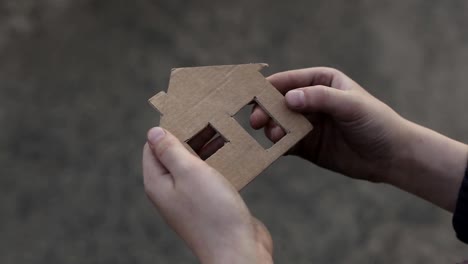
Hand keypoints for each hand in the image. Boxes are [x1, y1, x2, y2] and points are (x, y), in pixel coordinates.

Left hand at [143, 127, 272, 263]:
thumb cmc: (213, 213)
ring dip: (207, 147)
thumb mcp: (189, 173)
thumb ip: (170, 151)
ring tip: (223, 131)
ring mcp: (190, 198)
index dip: (168, 128)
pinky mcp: (208, 203)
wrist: (238, 251)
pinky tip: (232, 153)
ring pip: (194, 164)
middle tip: (210, 117)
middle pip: (175, 153)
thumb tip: (154, 132)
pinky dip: (218, 163)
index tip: (187, 111)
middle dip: (191, 135)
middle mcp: (170, 190)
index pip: (153, 146)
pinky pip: (209, 176)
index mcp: (158, 182)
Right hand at [251, 67, 409, 181]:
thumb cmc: (376, 123)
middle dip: (266, 110)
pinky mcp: (307, 145)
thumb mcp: (351, 105)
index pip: (288, 81)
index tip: (251, 97)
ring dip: (271, 129)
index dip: (268, 88)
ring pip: (279, 123)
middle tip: (256, 121)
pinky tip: (273, 149)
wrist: (391, 157)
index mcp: (321, 82)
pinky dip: (276, 146)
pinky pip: (286, 143)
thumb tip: (288, 98)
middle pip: (278, 103)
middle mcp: (311, 100)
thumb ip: (320, 98)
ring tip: (273, 136)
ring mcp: (307, 124)